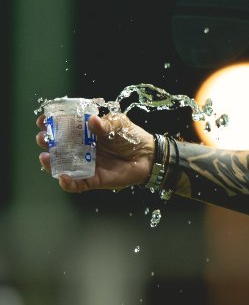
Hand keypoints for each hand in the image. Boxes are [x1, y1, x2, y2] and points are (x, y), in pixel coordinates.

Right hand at [36, 112, 154, 191]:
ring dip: (50, 163)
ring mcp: (85, 165)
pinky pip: (77, 184)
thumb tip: (92, 121)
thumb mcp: (119, 124)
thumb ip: (106, 123)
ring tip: (45, 157)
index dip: (50, 124)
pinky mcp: (93, 180)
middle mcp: (81, 149)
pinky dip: (67, 183)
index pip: (62, 128)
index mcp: (84, 133)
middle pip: (56, 146)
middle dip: (46, 142)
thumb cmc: (132, 137)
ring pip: (62, 166)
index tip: (43, 120)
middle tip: (43, 138)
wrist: (148, 156)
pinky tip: (63, 177)